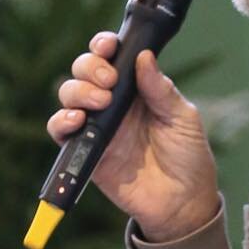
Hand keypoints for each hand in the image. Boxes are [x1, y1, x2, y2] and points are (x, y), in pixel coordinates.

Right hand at [47, 32, 218, 240]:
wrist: (183, 202)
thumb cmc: (188, 157)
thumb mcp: (183, 118)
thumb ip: (161, 89)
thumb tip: (144, 57)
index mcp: (136, 89)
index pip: (111, 57)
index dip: (103, 46)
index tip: (108, 46)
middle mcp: (113, 103)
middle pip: (84, 71)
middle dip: (90, 67)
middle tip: (109, 81)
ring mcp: (98, 126)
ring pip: (69, 95)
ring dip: (77, 91)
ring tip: (99, 102)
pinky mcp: (87, 152)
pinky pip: (60, 131)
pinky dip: (61, 121)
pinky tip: (77, 120)